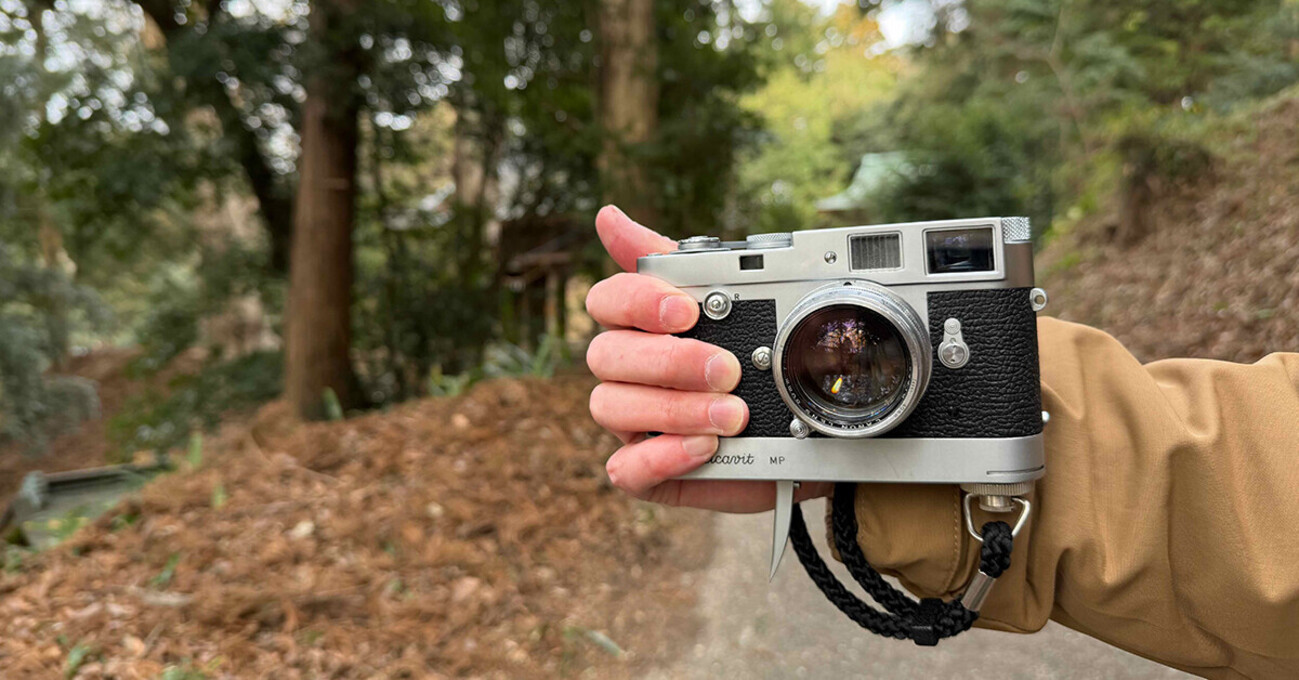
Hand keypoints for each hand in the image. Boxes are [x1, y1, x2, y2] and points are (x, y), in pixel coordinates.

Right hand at [585, 205, 831, 511]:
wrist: (807, 430)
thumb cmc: (757, 359)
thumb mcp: (733, 301)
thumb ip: (677, 260)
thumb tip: (608, 216)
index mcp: (641, 322)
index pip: (606, 300)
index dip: (637, 302)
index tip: (685, 309)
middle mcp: (628, 370)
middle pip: (605, 355)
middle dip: (667, 360)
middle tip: (726, 369)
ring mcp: (633, 422)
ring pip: (610, 408)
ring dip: (673, 409)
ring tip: (732, 414)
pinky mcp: (649, 471)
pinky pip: (626, 471)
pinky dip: (662, 458)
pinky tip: (705, 448)